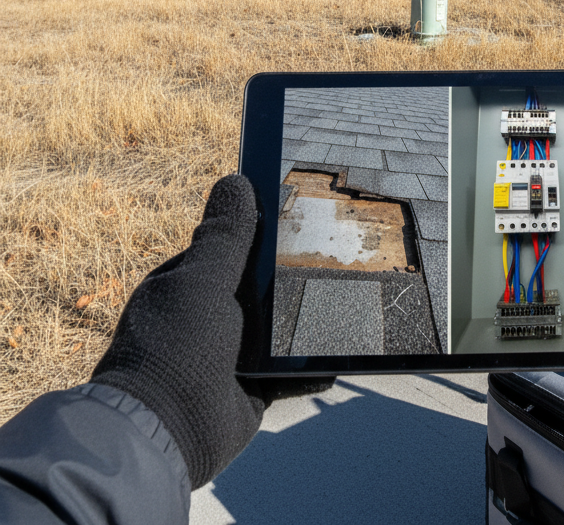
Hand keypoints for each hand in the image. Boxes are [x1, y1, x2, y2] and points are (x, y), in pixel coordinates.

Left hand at [91, 174, 332, 487]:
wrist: (164, 435)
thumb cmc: (173, 347)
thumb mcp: (202, 280)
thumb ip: (225, 236)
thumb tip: (236, 178)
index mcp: (188, 286)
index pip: (231, 248)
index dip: (264, 230)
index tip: (304, 213)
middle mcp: (208, 318)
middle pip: (260, 286)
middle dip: (292, 275)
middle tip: (340, 254)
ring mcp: (230, 356)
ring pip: (278, 327)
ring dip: (306, 319)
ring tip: (350, 296)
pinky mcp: (252, 391)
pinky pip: (290, 372)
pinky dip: (313, 365)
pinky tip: (341, 352)